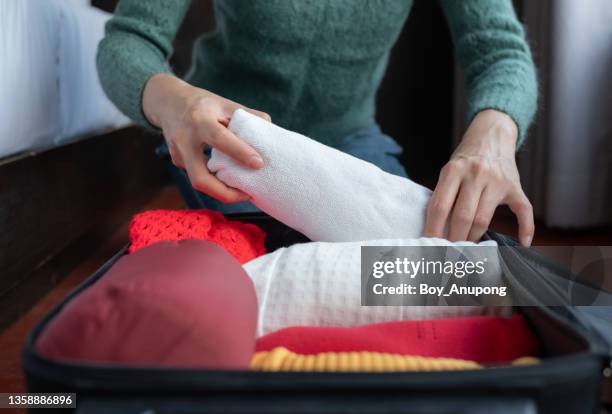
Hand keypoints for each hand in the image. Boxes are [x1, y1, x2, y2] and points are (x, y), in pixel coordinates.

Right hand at [142, 73, 270, 202]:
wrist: (167, 101)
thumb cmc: (204, 103)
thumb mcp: (225, 103)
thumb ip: (249, 116)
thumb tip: (272, 132)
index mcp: (200, 119)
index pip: (219, 139)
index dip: (239, 153)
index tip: (258, 164)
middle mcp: (184, 139)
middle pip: (199, 178)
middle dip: (224, 193)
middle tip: (248, 196)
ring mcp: (177, 153)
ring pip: (198, 182)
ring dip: (221, 191)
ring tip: (243, 193)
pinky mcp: (176, 161)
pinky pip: (198, 175)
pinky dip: (215, 181)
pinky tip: (229, 180)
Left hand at [424, 109, 533, 245]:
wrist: (491, 135)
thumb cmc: (465, 159)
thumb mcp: (449, 170)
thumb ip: (444, 195)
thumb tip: (436, 230)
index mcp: (453, 170)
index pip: (440, 206)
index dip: (433, 229)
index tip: (429, 245)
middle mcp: (476, 174)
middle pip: (462, 216)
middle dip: (454, 239)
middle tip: (448, 253)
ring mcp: (497, 180)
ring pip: (484, 218)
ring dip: (473, 238)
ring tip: (467, 249)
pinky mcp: (515, 186)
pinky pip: (523, 211)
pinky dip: (526, 228)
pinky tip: (523, 243)